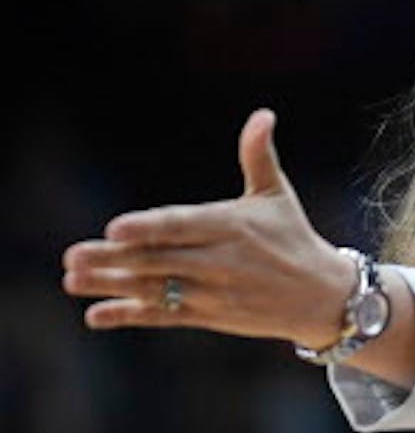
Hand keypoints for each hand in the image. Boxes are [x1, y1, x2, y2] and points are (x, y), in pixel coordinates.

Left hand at [62, 109, 354, 349]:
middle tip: (73, 255)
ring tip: (72, 280)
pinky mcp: (213, 317)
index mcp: (234, 227)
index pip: (183, 226)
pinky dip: (131, 316)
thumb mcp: (278, 195)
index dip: (148, 228)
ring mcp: (216, 293)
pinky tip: (97, 315)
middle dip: (115, 259)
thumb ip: (258, 156)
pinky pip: (167, 317)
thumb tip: (263, 115)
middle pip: (161, 260)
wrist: (324, 297)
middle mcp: (223, 262)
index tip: (114, 227)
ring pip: (158, 290)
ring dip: (113, 286)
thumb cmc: (294, 238)